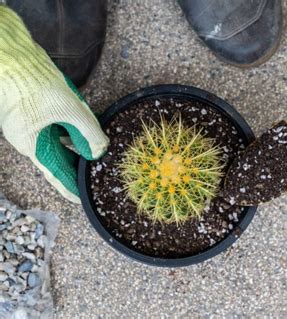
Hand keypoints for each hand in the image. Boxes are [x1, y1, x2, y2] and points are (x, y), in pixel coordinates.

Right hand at [0, 5, 108, 202]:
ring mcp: (31, 125)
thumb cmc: (34, 83)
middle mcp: (30, 138)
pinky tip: (87, 131)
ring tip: (95, 156)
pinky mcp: (36, 112)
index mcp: (32, 145)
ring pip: (59, 142)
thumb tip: (101, 150)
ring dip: (77, 147)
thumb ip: (89, 133)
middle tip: (94, 177)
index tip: (82, 200)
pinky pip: (57, 127)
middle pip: (58, 159)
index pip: (56, 174)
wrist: (14, 56)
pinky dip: (72, 130)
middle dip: (77, 167)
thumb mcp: (70, 110)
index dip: (70, 188)